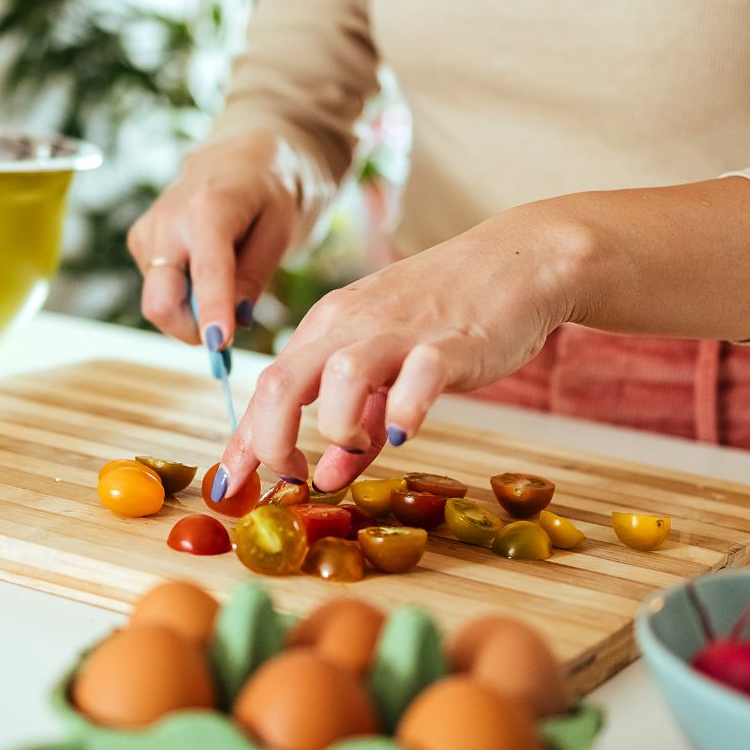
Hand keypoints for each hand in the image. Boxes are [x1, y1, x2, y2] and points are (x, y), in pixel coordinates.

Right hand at [127, 129, 303, 350]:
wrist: (239, 157)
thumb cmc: (268, 193)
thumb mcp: (279, 231)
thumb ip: (254, 276)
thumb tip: (234, 320)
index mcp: (209, 208)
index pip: (206, 271)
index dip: (212, 312)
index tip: (219, 344)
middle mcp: (167, 220)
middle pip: (161, 301)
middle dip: (192, 330)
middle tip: (227, 332)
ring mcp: (147, 231)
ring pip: (158, 303)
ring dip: (191, 313)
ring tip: (224, 283)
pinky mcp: (139, 242)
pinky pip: (158, 290)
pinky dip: (182, 296)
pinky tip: (203, 269)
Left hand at [216, 201, 591, 494]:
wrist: (520, 261)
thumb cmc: (451, 314)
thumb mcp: (390, 367)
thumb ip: (359, 422)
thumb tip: (325, 476)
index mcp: (330, 328)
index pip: (267, 387)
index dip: (242, 443)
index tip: (228, 488)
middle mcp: (351, 325)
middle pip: (280, 382)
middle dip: (269, 443)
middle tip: (292, 478)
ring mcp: (399, 332)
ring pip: (337, 377)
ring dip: (338, 427)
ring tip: (361, 443)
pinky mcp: (449, 343)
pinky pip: (417, 378)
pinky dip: (404, 412)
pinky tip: (406, 436)